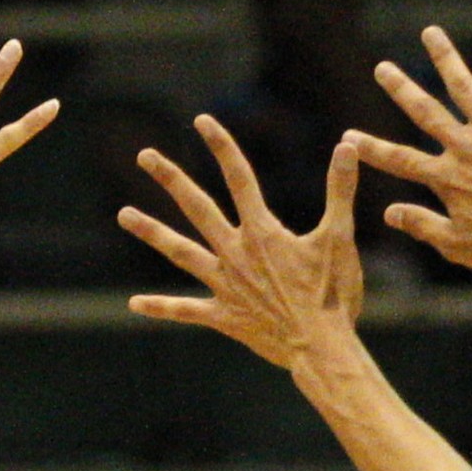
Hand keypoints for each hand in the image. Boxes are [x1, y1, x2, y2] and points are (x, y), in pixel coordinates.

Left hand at [119, 114, 364, 368]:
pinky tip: (134, 304)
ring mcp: (225, 285)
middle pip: (197, 208)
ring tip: (123, 214)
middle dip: (171, 179)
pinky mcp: (223, 316)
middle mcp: (236, 253)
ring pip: (181, 252)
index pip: (239, 178)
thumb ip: (340, 190)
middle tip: (144, 155)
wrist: (320, 349)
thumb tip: (347, 145)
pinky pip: (186, 310)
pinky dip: (161, 307)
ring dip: (151, 232)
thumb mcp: (340, 238)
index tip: (202, 121)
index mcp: (262, 232)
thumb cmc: (333, 295)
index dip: (221, 147)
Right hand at [348, 15, 471, 279]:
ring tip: (431, 32)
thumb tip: (387, 212)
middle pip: (425, 111)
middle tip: (383, 68)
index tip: (349, 137)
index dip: (372, 149)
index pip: (400, 159)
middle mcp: (464, 146)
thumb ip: (421, 225)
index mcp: (447, 178)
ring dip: (445, 57)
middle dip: (401, 89)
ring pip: (463, 85)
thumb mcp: (456, 245)